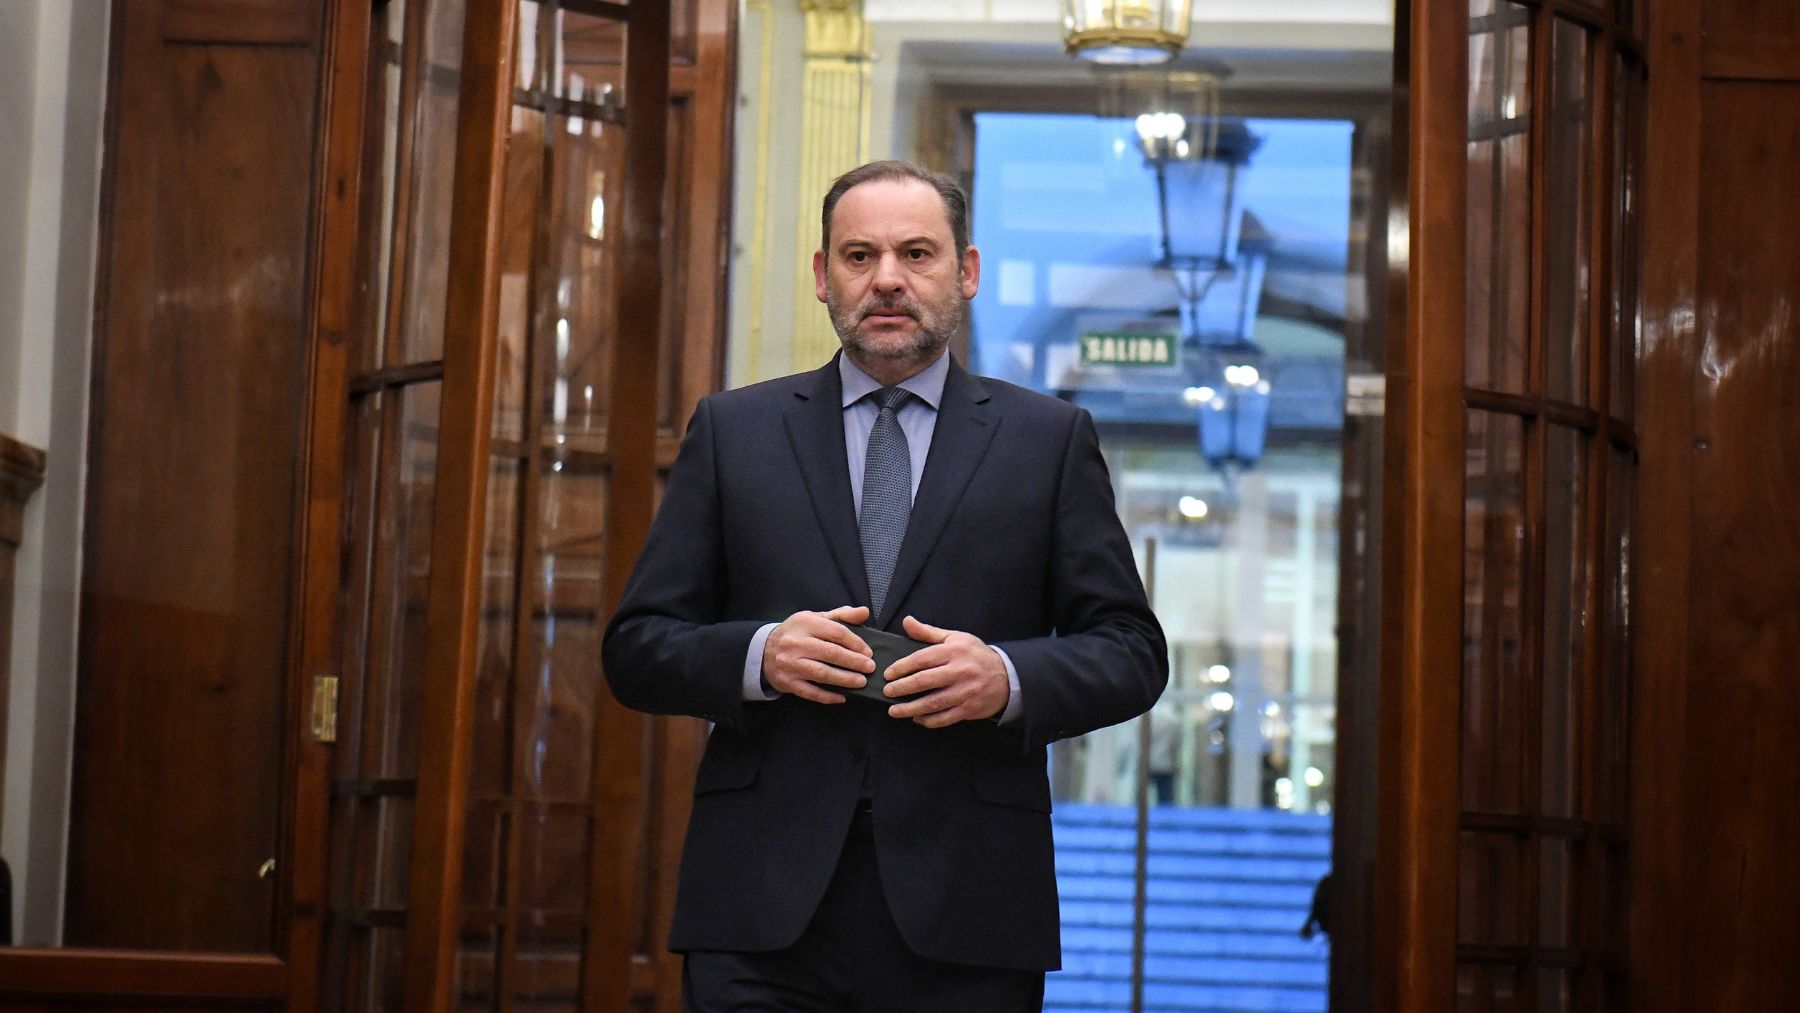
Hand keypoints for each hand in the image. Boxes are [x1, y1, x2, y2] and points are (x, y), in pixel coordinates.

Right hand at [761, 605, 875, 704]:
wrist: (763, 651)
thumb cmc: (796, 633)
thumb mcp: (815, 618)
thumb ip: (841, 616)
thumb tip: (864, 612)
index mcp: (805, 623)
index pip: (836, 632)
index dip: (855, 643)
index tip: (868, 652)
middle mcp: (796, 643)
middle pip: (830, 653)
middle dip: (853, 662)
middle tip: (870, 668)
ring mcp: (790, 664)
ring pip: (821, 673)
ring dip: (844, 679)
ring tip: (861, 682)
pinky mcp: (787, 682)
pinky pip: (810, 692)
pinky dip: (828, 696)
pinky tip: (842, 697)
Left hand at [882, 616, 1009, 727]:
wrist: (1007, 675)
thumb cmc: (976, 655)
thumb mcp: (955, 638)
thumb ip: (928, 632)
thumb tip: (906, 621)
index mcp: (954, 651)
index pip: (921, 659)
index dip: (902, 667)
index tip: (888, 674)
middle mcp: (959, 671)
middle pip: (924, 681)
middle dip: (902, 688)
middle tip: (887, 692)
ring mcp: (964, 692)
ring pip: (932, 703)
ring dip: (910, 709)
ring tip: (893, 711)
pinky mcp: (969, 708)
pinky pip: (944, 718)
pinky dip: (928, 720)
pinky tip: (916, 719)